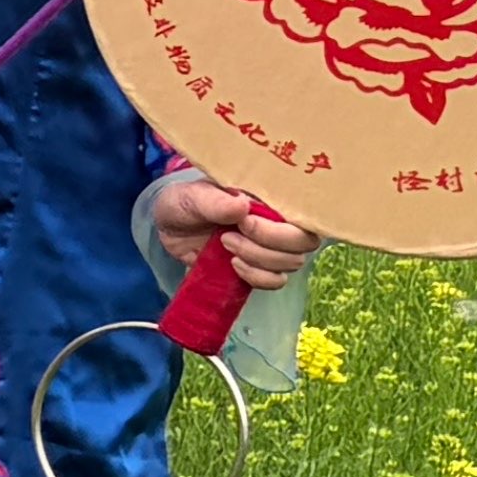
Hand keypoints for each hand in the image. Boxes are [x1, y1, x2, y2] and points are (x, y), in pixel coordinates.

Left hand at [147, 171, 315, 290]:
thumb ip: (214, 200)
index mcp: (273, 197)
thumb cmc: (186, 202)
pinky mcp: (260, 267)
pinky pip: (276, 281)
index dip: (282, 224)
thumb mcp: (192, 195)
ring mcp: (272, 246)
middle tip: (229, 236)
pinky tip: (232, 264)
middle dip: (267, 244)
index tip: (245, 221)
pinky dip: (256, 277)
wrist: (170, 226)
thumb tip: (243, 205)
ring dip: (257, 259)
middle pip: (304, 242)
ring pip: (291, 263)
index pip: (306, 213)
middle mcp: (280, 222)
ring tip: (224, 244)